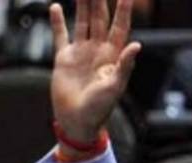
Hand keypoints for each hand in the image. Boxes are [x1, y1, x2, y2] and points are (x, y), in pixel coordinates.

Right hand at [48, 0, 140, 141]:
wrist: (77, 121)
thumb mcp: (116, 87)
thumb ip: (125, 65)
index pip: (119, 27)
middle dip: (99, 1)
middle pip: (100, 19)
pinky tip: (55, 7)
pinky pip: (61, 35)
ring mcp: (81, 52)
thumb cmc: (100, 108)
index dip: (123, 11)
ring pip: (82, 22)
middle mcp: (98, 50)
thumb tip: (136, 45)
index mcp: (113, 56)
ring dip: (82, 5)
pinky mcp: (64, 58)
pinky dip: (58, 21)